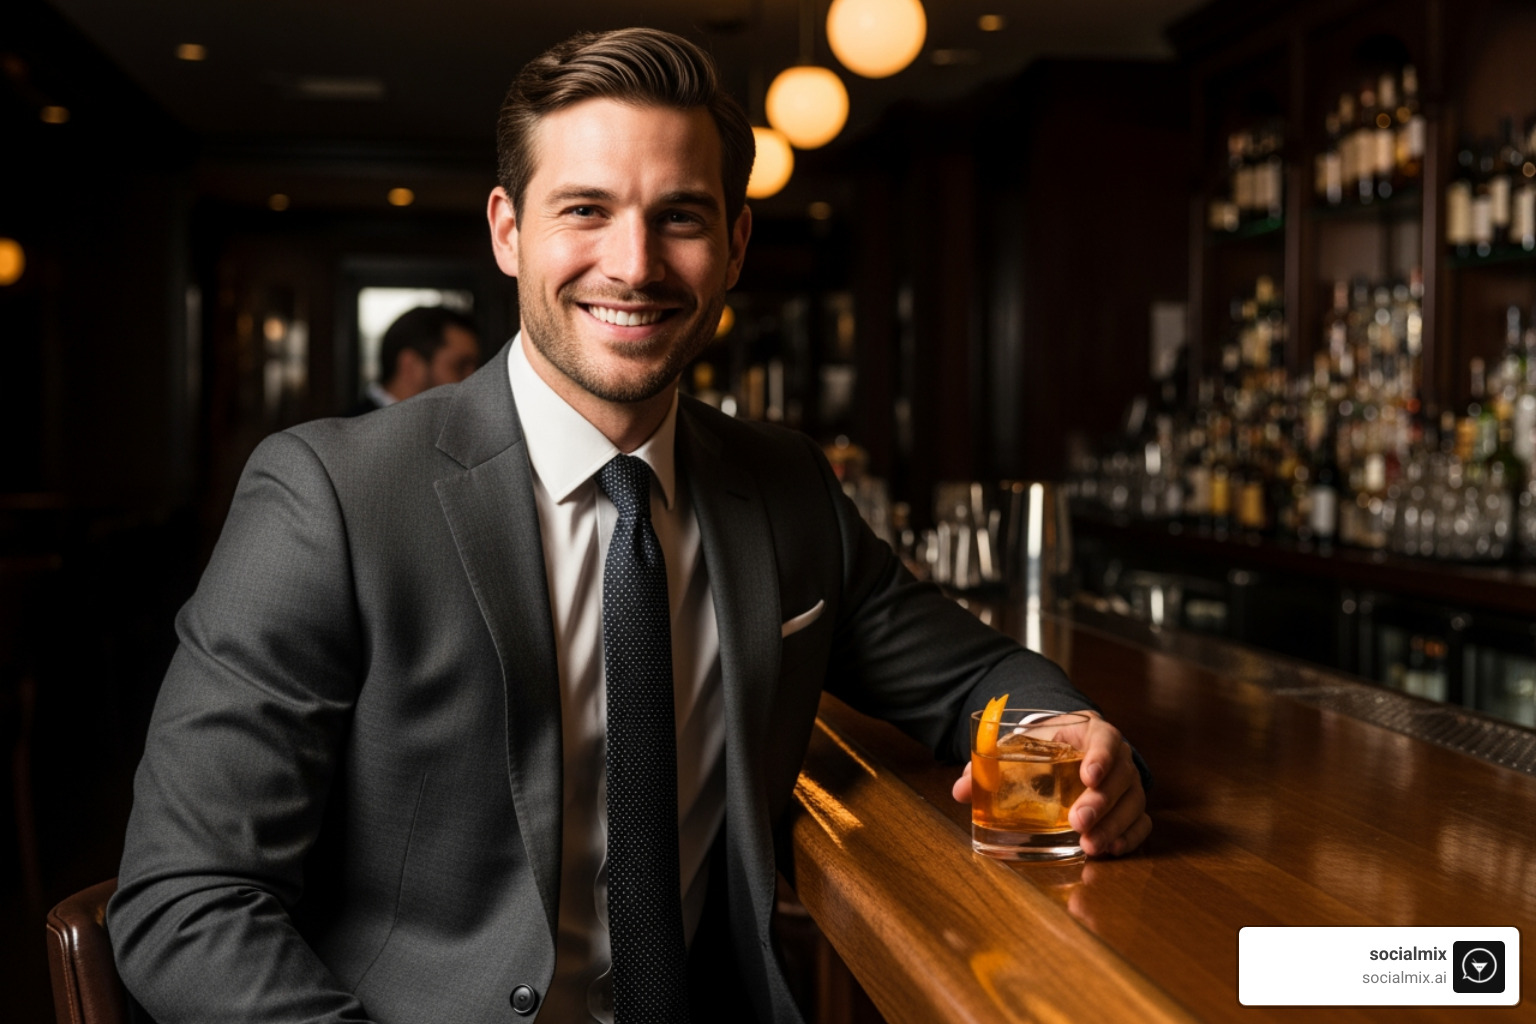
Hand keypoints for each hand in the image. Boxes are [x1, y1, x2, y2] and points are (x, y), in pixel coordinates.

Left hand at [952, 710, 1150, 856]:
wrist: (1065, 747)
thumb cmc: (1043, 746)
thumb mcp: (1019, 746)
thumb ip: (990, 764)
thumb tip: (960, 789)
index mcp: (1090, 732)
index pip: (1106, 739)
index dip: (1101, 756)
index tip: (1088, 775)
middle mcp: (1117, 757)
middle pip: (1122, 776)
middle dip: (1101, 802)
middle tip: (1078, 821)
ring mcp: (1127, 783)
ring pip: (1133, 803)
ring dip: (1113, 826)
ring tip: (1090, 846)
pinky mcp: (1130, 807)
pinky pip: (1140, 823)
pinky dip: (1130, 837)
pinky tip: (1111, 850)